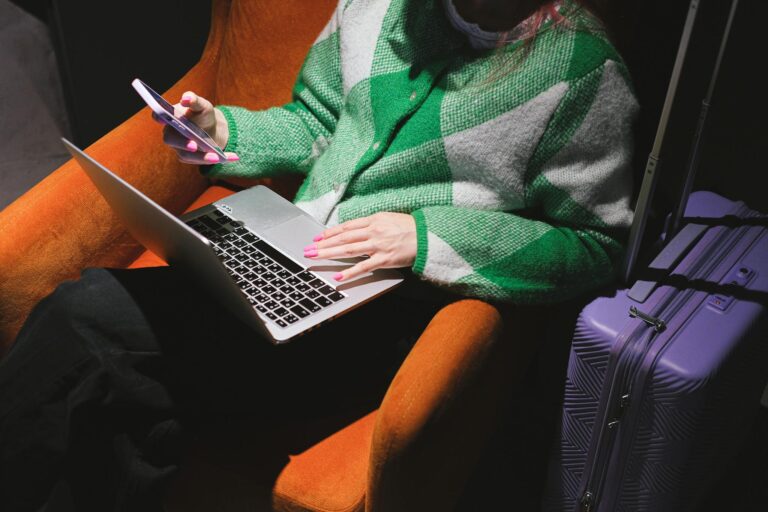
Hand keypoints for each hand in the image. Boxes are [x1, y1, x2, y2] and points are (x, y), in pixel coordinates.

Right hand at [155, 91, 238, 164]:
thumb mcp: (202, 105)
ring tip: (218, 157)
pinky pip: (201, 161)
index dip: (158, 117)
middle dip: (182, 143)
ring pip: (187, 155)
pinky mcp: (189, 158)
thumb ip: (195, 100)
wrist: (211, 128)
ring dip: (203, 157)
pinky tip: (233, 157)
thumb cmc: (202, 114)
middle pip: (170, 139)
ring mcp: (178, 147)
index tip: (162, 118)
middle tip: (194, 145)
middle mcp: (171, 133)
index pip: (158, 116)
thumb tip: (187, 98)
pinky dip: (218, 159)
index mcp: (171, 117)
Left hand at [303, 212, 417, 281]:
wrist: (428, 235)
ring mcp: (377, 246)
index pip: (346, 227)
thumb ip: (373, 223)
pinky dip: (350, 272)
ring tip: (315, 258)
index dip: (330, 232)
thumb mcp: (389, 218)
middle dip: (323, 244)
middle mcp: (373, 231)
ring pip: (348, 250)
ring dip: (329, 254)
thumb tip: (357, 229)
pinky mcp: (384, 259)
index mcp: (374, 220)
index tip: (318, 238)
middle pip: (343, 238)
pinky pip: (363, 267)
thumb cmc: (411, 227)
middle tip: (308, 249)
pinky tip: (338, 277)